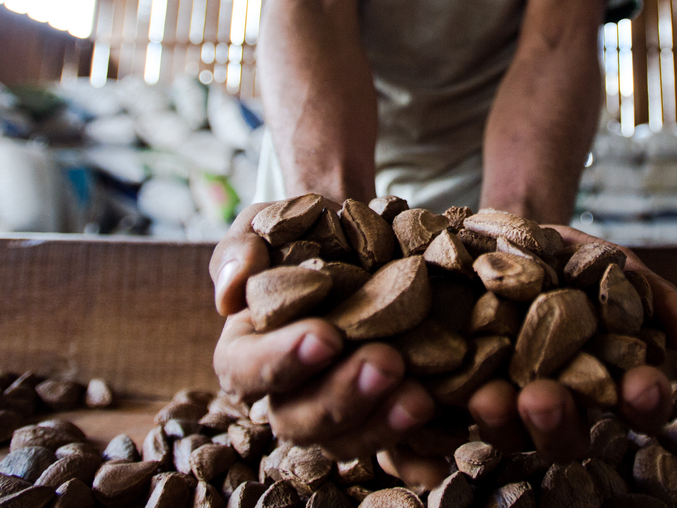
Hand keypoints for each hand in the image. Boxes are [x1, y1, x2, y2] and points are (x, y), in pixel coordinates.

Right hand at [210, 202, 437, 479]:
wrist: (363, 236)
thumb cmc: (304, 232)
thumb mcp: (265, 225)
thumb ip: (239, 250)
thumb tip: (232, 290)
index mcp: (248, 353)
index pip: (245, 370)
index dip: (280, 362)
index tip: (325, 338)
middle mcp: (288, 393)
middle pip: (300, 419)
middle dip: (344, 396)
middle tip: (387, 363)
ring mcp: (339, 410)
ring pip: (349, 440)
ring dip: (383, 424)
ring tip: (421, 398)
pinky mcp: (383, 414)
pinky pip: (397, 450)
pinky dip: (419, 450)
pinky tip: (444, 439)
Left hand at [463, 225, 676, 462]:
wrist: (494, 233)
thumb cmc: (563, 256)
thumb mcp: (605, 261)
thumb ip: (645, 292)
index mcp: (605, 380)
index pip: (637, 407)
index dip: (645, 403)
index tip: (642, 384)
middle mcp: (560, 405)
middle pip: (568, 438)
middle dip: (558, 422)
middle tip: (545, 398)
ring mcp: (506, 405)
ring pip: (508, 435)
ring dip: (501, 420)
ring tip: (489, 396)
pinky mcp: (456, 393)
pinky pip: (451, 414)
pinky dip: (448, 405)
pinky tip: (444, 384)